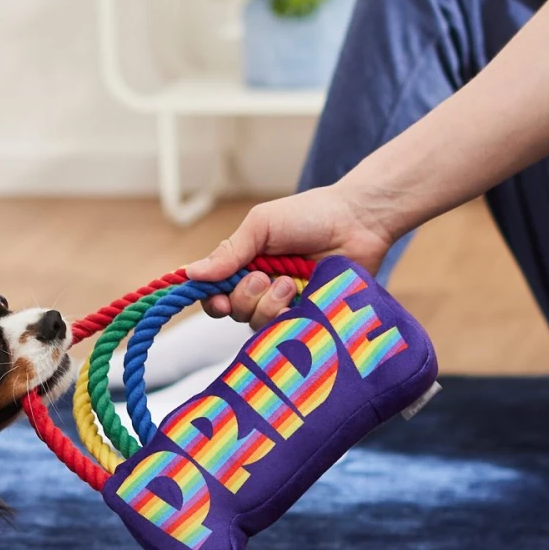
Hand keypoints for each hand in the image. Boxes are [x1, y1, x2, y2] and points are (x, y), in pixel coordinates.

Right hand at [184, 187, 392, 328]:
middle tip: (263, 277)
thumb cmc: (309, 216)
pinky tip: (301, 298)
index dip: (212, 301)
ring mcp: (288, 306)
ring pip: (260, 325)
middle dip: (243, 298)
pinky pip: (290, 333)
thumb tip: (191, 274)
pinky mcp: (312, 318)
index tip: (217, 299)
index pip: (216, 295)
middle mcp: (263, 290)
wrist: (358, 222)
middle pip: (235, 314)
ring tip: (289, 283)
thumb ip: (230, 252)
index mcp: (246, 267)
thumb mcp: (261, 226)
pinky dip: (289, 319)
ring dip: (269, 305)